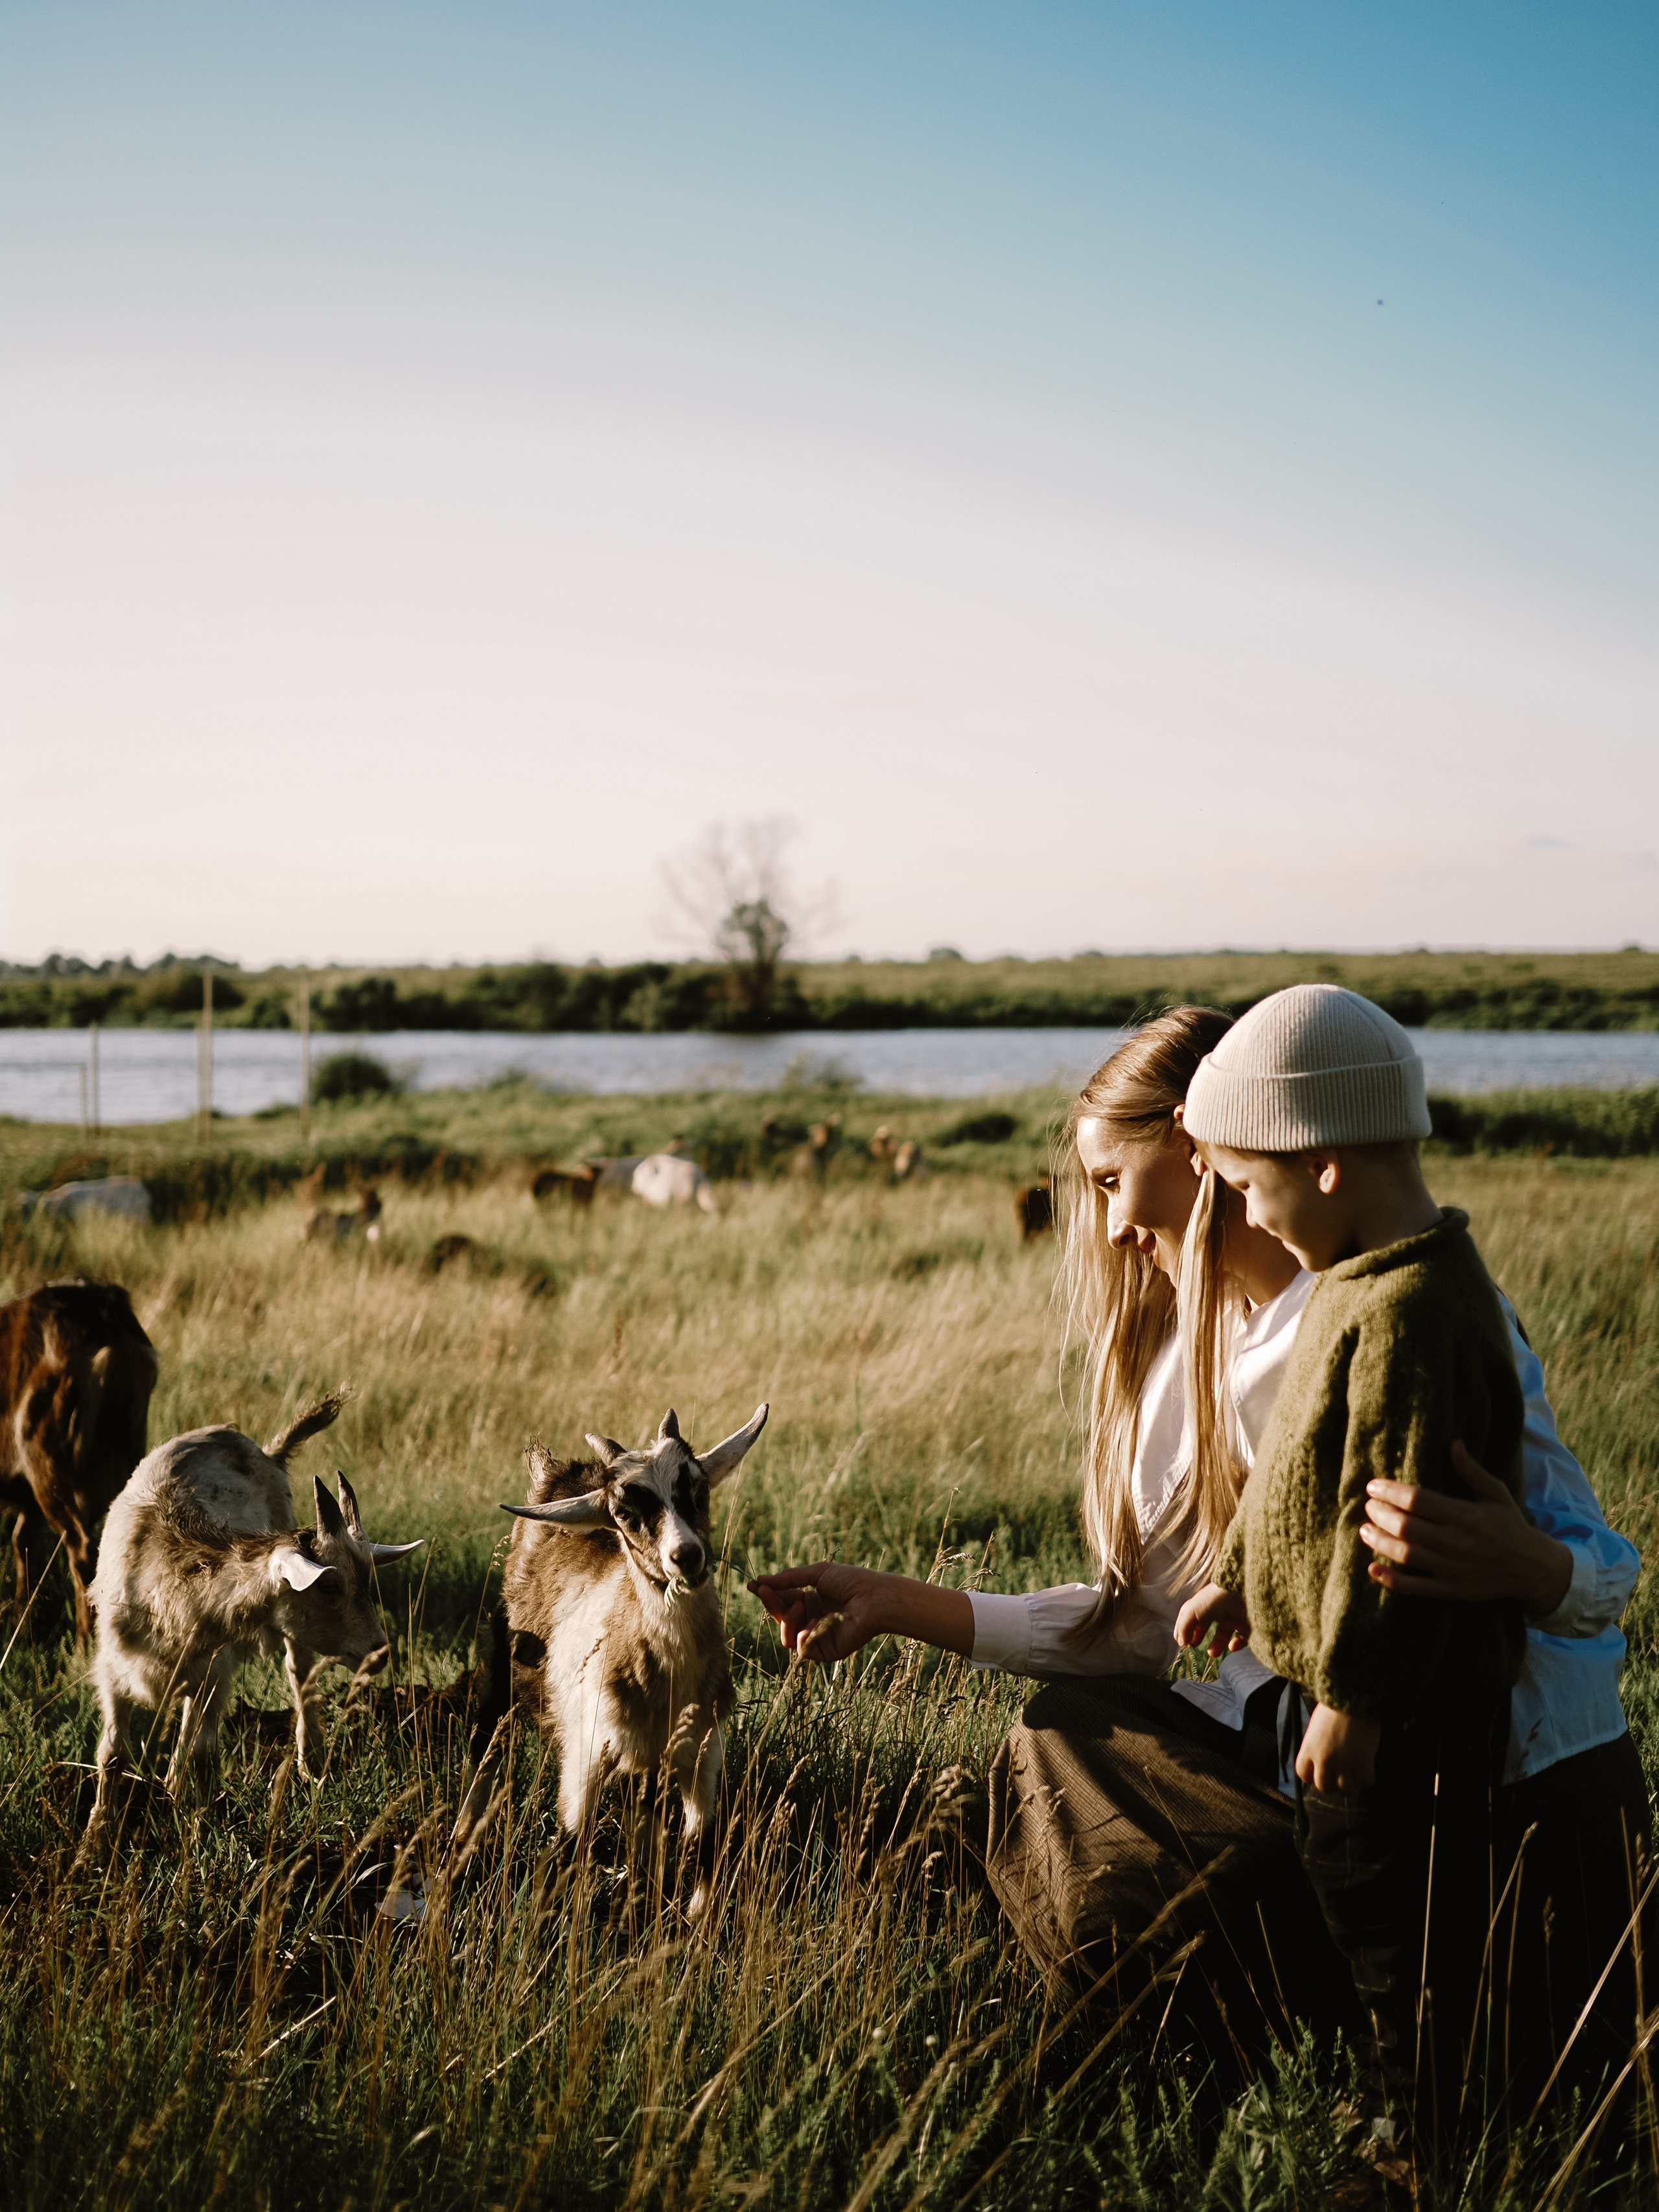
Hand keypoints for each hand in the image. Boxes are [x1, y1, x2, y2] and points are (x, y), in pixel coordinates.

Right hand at [747, 1562, 888, 1664]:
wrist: (874, 1599)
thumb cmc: (851, 1582)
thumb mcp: (818, 1573)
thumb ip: (789, 1578)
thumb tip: (761, 1580)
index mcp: (811, 1600)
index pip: (783, 1599)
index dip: (768, 1593)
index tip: (752, 1585)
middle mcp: (812, 1619)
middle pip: (780, 1618)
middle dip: (771, 1604)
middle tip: (764, 1591)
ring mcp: (817, 1636)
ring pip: (786, 1636)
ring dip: (786, 1620)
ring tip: (800, 1605)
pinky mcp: (825, 1651)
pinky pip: (801, 1649)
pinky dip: (802, 1635)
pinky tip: (814, 1623)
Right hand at [1173, 1582, 1251, 1659]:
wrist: (1242, 1593)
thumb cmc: (1214, 1600)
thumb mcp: (1192, 1611)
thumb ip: (1183, 1627)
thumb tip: (1181, 1642)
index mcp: (1203, 1604)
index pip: (1192, 1615)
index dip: (1185, 1628)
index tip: (1182, 1642)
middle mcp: (1218, 1609)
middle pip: (1207, 1624)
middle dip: (1199, 1636)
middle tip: (1194, 1646)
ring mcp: (1234, 1617)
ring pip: (1224, 1634)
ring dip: (1217, 1645)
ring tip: (1212, 1653)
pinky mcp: (1248, 1625)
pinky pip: (1242, 1638)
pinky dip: (1237, 1645)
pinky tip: (1231, 1647)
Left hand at [1295, 1704, 1379, 1794]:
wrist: (1352, 1696)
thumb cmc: (1334, 1707)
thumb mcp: (1316, 1728)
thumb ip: (1316, 1746)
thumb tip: (1321, 1762)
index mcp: (1309, 1749)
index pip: (1304, 1775)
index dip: (1313, 1777)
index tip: (1323, 1773)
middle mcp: (1323, 1759)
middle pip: (1324, 1787)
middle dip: (1333, 1785)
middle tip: (1341, 1777)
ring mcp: (1344, 1762)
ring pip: (1346, 1789)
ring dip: (1352, 1786)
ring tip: (1356, 1777)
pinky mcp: (1363, 1762)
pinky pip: (1366, 1782)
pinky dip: (1367, 1780)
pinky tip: (1367, 1771)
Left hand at [1362, 1442, 1572, 1617]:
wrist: (1533, 1569)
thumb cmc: (1510, 1526)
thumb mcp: (1496, 1494)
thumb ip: (1472, 1471)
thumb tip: (1454, 1444)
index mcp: (1467, 1516)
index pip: (1419, 1501)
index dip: (1391, 1492)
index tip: (1373, 1485)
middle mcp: (1458, 1543)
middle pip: (1407, 1527)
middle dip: (1381, 1514)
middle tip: (1368, 1506)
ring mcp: (1453, 1569)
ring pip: (1407, 1555)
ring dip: (1380, 1542)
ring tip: (1364, 1529)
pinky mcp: (1452, 1590)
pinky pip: (1415, 1587)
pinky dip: (1391, 1579)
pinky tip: (1372, 1568)